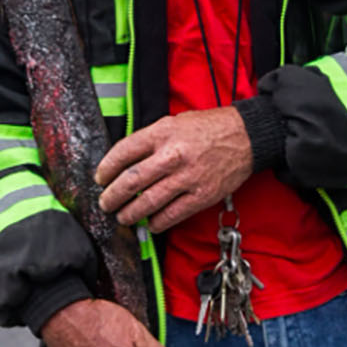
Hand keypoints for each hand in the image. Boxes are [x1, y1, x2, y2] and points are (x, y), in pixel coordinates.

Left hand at [96, 107, 252, 232]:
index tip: (100, 178)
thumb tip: (126, 161)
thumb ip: (151, 140)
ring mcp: (188, 177)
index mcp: (163, 132)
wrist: (246, 136)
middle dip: (112, 196)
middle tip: (105, 203)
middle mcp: (173, 155)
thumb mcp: (175, 122)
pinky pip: (172, 215)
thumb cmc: (209, 128)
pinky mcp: (201, 195)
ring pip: (148, 203)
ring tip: (123, 217)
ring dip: (130, 214)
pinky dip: (157, 223)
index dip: (106, 168)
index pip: (123, 152)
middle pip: (131, 181)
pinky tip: (150, 223)